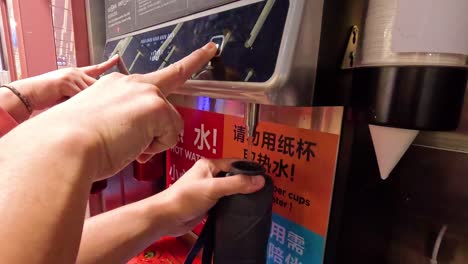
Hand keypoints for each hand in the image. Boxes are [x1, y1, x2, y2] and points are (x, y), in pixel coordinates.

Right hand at [10, 56, 119, 110]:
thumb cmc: (46, 96)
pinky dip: (76, 102)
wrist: (28, 94)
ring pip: (88, 92)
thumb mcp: (66, 92)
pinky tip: (68, 104)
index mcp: (75, 73)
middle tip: (95, 105)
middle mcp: (75, 72)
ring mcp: (71, 76)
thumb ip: (80, 92)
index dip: (107, 63)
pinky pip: (80, 95)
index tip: (118, 57)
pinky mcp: (66, 82)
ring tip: (69, 105)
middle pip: (95, 85)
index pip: (95, 68)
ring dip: (83, 102)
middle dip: (97, 96)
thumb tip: (95, 99)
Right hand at [37, 43, 217, 179]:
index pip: (158, 75)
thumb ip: (127, 123)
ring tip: (124, 145)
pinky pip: (171, 135)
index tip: (209, 51)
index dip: (190, 62)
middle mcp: (132, 82)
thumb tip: (141, 142)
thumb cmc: (74, 142)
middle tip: (151, 122)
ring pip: (169, 124)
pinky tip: (133, 147)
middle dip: (162, 125)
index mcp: (116, 85)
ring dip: (153, 142)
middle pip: (168, 102)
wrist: (62, 146)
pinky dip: (156, 147)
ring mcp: (145, 91)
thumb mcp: (101, 125)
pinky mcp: (155, 105)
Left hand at [154, 159, 265, 236]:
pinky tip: (243, 209)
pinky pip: (225, 201)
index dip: (249, 168)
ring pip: (230, 189)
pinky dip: (234, 204)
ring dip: (240, 194)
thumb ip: (237, 184)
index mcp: (209, 165)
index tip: (265, 176)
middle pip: (233, 176)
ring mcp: (209, 189)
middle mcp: (210, 174)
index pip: (235, 163)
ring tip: (257, 199)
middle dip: (247, 182)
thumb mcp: (214, 188)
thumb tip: (260, 180)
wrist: (167, 217)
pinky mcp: (208, 203)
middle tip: (264, 189)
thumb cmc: (186, 198)